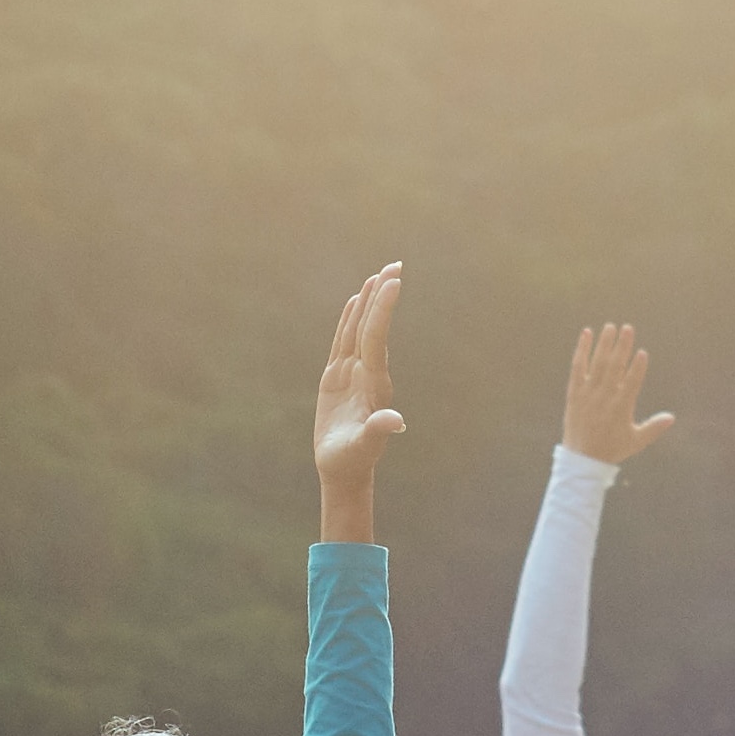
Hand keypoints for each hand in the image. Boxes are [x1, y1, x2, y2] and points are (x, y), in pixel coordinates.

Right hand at [315, 264, 406, 537]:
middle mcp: (367, 373)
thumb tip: (396, 422)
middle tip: (395, 265)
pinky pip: (344, 341)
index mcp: (374, 384)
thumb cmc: (352, 460)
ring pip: (360, 329)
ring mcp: (353, 373)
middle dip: (383, 296)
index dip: (383, 309)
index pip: (378, 338)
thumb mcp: (364, 447)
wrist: (343, 470)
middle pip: (373, 326)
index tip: (393, 282)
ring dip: (369, 302)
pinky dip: (349, 320)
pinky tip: (354, 302)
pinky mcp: (337, 377)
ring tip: (378, 275)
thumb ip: (378, 432)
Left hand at [560, 322, 673, 465]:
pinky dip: (582, 350)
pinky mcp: (575, 392)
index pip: (632, 382)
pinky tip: (587, 334)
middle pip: (614, 367)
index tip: (642, 353)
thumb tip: (671, 417)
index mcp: (621, 408)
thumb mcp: (636, 440)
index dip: (637, 367)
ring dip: (604, 344)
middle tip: (628, 328)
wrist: (582, 458)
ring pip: (597, 363)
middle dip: (622, 346)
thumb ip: (654, 427)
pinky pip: (578, 367)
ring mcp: (588, 393)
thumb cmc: (612, 449)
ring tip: (610, 327)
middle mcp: (604, 397)